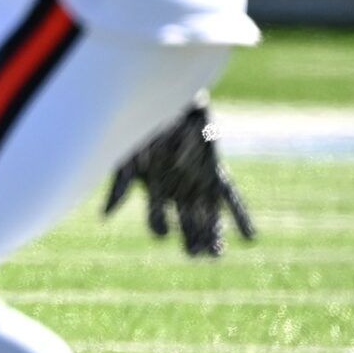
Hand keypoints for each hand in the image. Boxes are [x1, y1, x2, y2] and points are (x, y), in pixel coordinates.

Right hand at [104, 96, 255, 256]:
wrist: (170, 97)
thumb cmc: (143, 124)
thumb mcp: (127, 156)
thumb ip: (119, 187)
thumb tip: (104, 217)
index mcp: (152, 188)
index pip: (156, 217)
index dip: (158, 226)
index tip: (161, 232)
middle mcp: (176, 189)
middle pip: (185, 222)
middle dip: (190, 239)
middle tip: (194, 255)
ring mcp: (198, 183)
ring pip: (207, 217)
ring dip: (212, 235)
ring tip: (215, 255)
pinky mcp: (214, 172)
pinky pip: (230, 199)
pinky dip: (239, 218)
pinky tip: (249, 238)